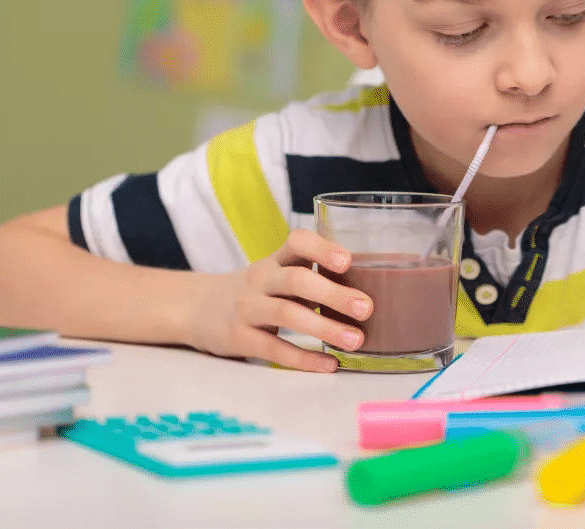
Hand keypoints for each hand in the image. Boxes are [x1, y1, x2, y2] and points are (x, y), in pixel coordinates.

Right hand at [186, 229, 373, 371]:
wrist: (194, 307)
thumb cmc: (256, 291)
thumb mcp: (277, 274)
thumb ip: (313, 278)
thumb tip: (370, 292)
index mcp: (276, 259)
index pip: (297, 242)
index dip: (321, 249)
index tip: (348, 261)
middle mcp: (260, 279)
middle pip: (296, 281)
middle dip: (333, 294)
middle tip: (366, 308)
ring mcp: (247, 308)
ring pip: (286, 314)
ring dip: (324, 328)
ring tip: (355, 340)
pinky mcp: (238, 338)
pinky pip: (273, 349)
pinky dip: (303, 358)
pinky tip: (329, 363)